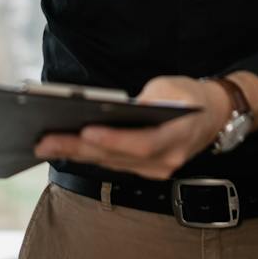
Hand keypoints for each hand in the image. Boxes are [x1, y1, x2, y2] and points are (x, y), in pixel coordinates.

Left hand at [33, 75, 233, 180]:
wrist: (212, 116)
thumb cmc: (188, 96)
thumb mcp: (172, 87)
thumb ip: (147, 100)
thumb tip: (115, 107)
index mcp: (175, 137)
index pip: (141, 144)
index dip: (112, 140)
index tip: (85, 131)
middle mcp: (164, 161)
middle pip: (116, 157)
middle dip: (77, 148)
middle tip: (45, 140)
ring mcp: (155, 171)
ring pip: (109, 163)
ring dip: (75, 154)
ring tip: (45, 143)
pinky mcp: (144, 171)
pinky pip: (112, 165)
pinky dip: (87, 156)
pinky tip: (65, 147)